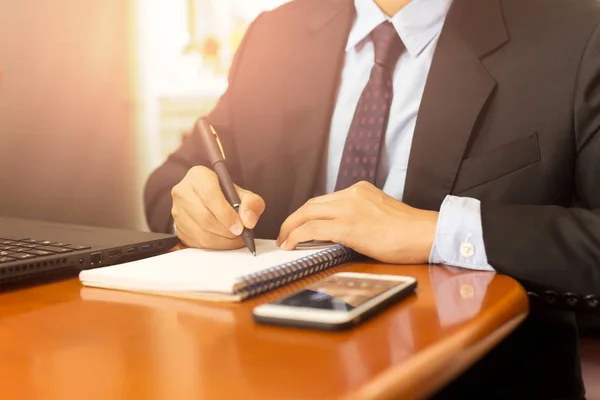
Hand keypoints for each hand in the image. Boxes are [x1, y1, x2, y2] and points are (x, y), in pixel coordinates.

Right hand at [171, 166, 264, 249]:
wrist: (210, 203)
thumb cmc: (227, 196)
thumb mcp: (244, 195)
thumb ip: (252, 204)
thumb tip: (248, 221)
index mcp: (198, 176)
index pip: (209, 195)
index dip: (226, 214)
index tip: (240, 227)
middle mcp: (183, 191)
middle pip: (204, 217)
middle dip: (226, 230)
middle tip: (240, 235)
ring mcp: (177, 210)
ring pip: (200, 232)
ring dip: (222, 240)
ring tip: (235, 238)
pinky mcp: (177, 227)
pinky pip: (196, 242)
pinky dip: (214, 246)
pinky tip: (224, 241)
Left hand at [276, 181, 438, 263]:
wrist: (426, 233)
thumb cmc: (409, 231)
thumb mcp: (380, 213)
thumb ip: (360, 215)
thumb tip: (342, 232)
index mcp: (359, 190)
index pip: (324, 200)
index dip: (307, 213)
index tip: (298, 224)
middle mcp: (351, 194)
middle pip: (311, 204)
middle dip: (292, 219)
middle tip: (283, 233)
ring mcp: (349, 209)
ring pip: (307, 214)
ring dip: (290, 228)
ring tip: (283, 241)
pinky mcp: (348, 226)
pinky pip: (312, 229)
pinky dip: (296, 236)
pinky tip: (290, 245)